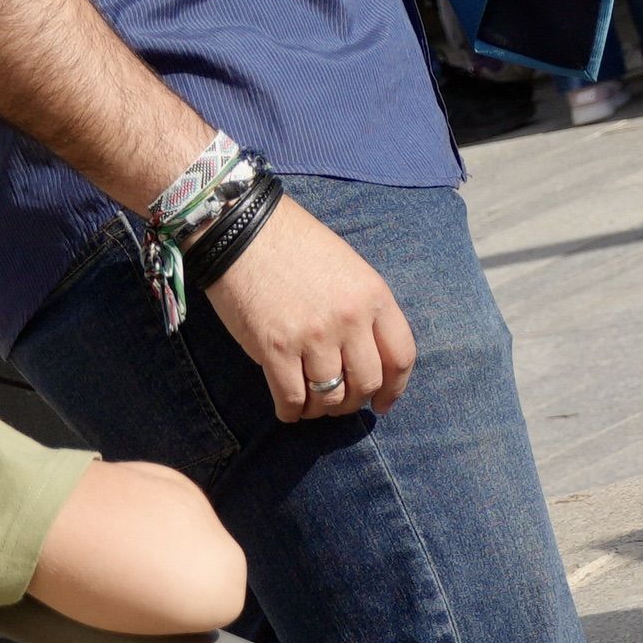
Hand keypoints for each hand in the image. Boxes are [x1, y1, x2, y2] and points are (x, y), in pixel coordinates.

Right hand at [207, 197, 419, 420]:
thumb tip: (366, 357)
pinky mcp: (275, 349)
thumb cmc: (296, 246)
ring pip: (330, 396)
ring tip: (312, 404)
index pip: (401, 356)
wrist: (242, 230)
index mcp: (374, 296)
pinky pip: (291, 398)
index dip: (394, 389)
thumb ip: (363, 310)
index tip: (383, 403)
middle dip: (353, 402)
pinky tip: (288, 409)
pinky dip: (291, 412)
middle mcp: (350, 319)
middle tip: (339, 403)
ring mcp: (313, 336)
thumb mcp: (349, 269)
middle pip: (366, 383)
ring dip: (322, 409)